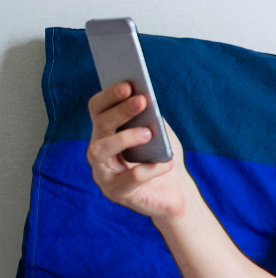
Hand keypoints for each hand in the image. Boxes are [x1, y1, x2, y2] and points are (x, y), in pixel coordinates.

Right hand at [86, 81, 192, 219]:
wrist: (175, 191)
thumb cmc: (163, 157)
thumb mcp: (159, 133)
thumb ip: (150, 117)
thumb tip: (144, 100)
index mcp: (106, 132)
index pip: (98, 109)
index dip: (110, 95)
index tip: (128, 84)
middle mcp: (98, 151)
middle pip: (100, 126)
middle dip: (120, 111)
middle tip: (142, 100)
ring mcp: (103, 173)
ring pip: (99, 151)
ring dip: (124, 138)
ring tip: (148, 133)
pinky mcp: (116, 193)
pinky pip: (129, 179)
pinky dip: (149, 169)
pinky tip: (165, 163)